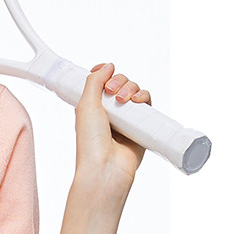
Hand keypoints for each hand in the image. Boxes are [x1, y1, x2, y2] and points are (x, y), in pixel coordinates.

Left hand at [74, 62, 151, 190]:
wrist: (105, 167)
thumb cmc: (90, 141)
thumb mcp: (85, 105)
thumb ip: (94, 82)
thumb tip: (107, 66)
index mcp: (92, 108)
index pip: (101, 83)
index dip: (104, 74)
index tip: (103, 69)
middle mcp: (109, 113)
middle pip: (120, 84)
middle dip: (119, 81)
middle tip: (112, 91)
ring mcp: (126, 120)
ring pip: (135, 92)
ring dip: (132, 88)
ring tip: (124, 99)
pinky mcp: (141, 127)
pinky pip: (147, 106)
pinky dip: (144, 98)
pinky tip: (138, 101)